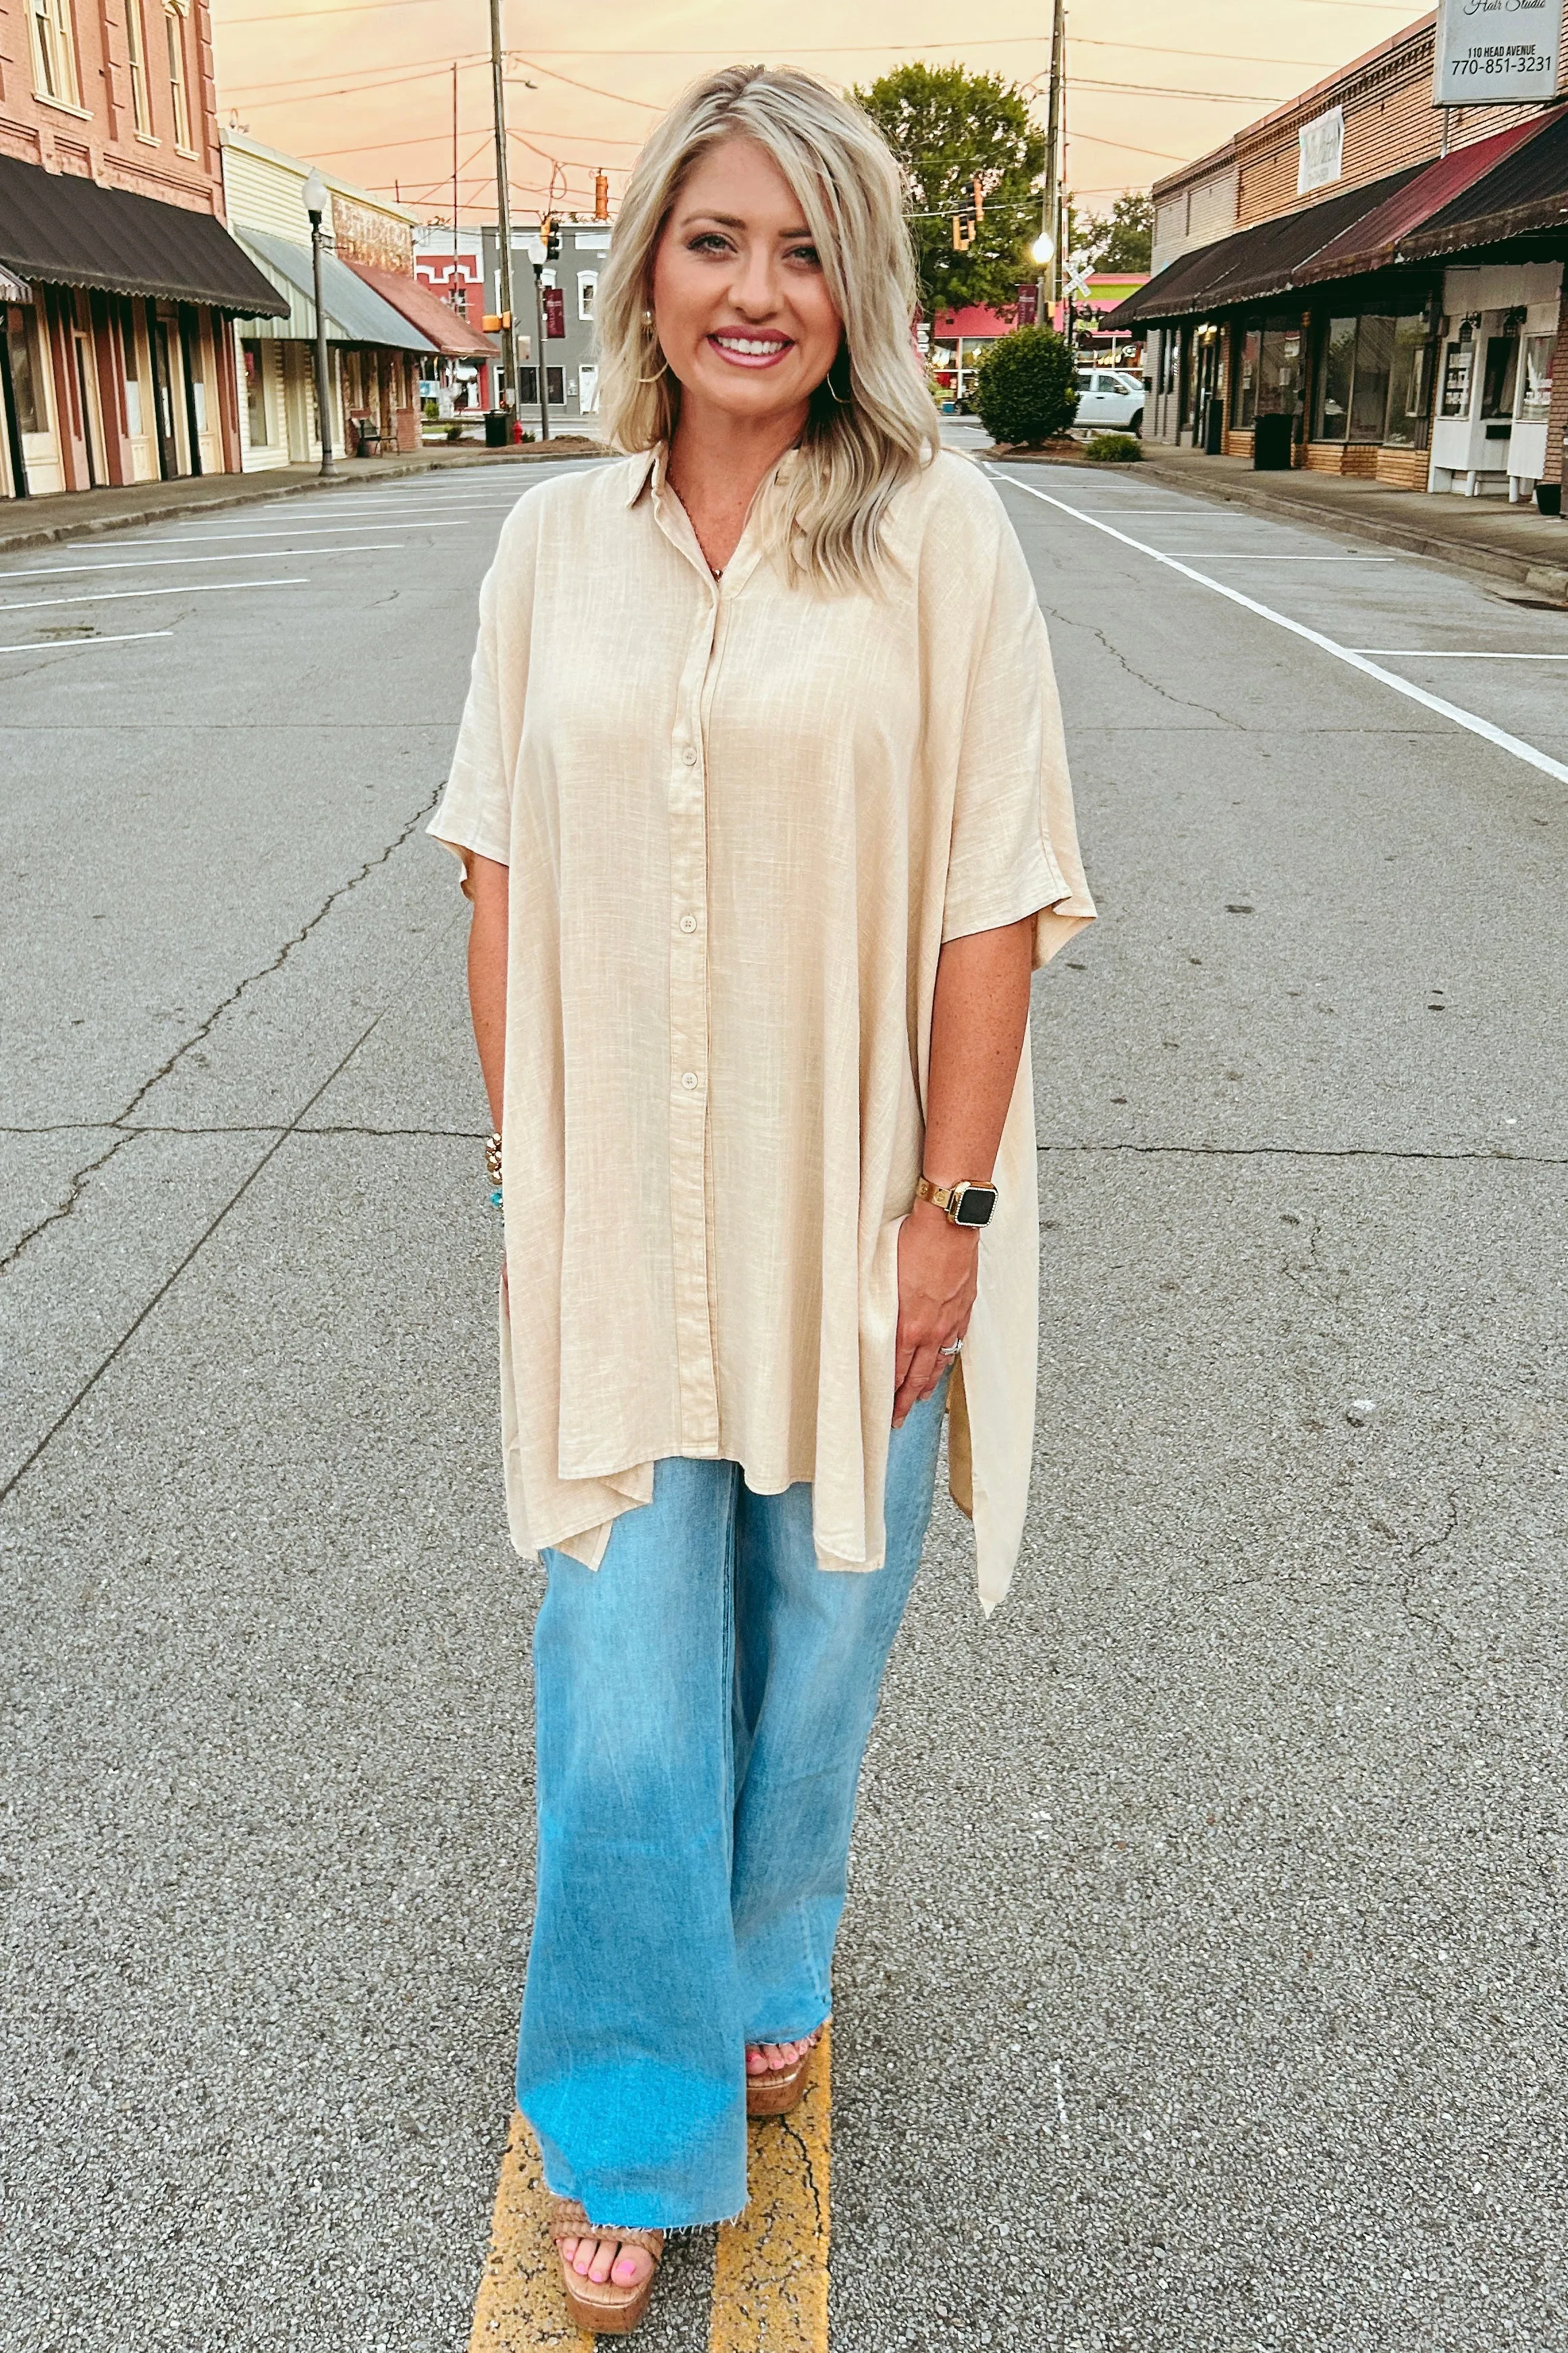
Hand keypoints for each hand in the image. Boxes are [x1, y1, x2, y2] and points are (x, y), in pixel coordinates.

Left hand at [893, 1201, 976, 1426]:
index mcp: (910, 1325)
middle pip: (920, 1374)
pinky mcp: (965, 1305)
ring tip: (921, 1398)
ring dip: (929, 1382)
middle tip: (899, 1418)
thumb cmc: (912, 1241)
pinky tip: (944, 1362)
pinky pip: (956, 1341)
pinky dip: (947, 1357)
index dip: (891, 1396)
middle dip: (908, 1399)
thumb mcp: (882, 1278)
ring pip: (940, 1361)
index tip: (886, 1412)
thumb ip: (877, 1308)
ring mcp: (952, 1318)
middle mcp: (933, 1328)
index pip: (899, 1372)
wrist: (949, 1221)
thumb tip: (868, 1328)